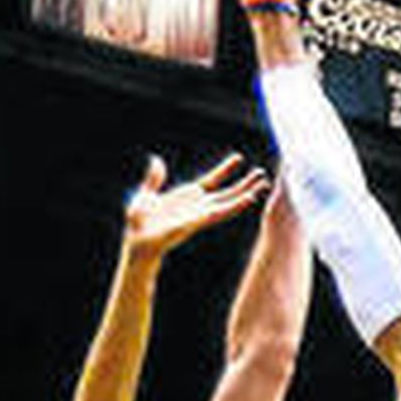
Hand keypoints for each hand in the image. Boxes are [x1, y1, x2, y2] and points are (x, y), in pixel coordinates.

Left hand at [123, 153, 268, 259]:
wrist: (137, 242)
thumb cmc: (139, 223)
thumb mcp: (145, 195)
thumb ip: (153, 179)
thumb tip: (156, 160)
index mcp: (187, 198)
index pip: (211, 181)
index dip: (224, 170)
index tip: (238, 158)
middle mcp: (198, 206)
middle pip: (227, 193)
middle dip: (244, 184)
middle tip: (262, 174)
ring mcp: (200, 214)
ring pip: (229, 202)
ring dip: (246, 194)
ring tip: (263, 184)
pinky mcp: (199, 221)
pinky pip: (221, 211)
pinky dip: (236, 205)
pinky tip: (249, 199)